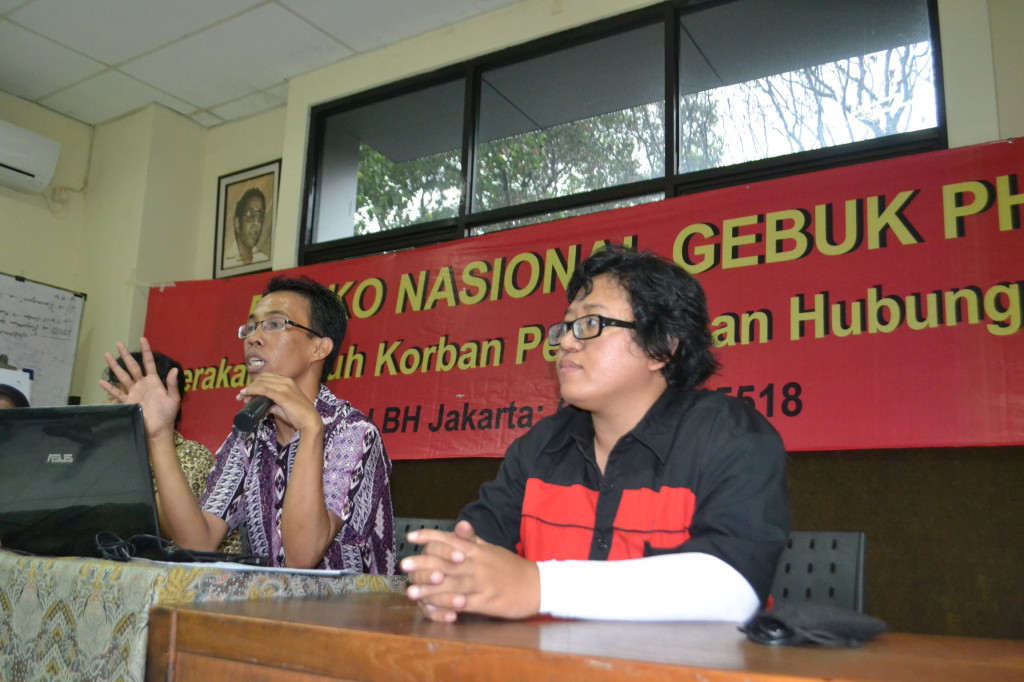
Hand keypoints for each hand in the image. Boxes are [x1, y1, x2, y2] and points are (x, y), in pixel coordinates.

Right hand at [99, 337, 178, 438]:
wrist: (158, 430)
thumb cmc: (167, 414)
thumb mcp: (173, 398)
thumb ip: (172, 384)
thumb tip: (174, 369)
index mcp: (154, 381)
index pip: (149, 363)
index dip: (146, 351)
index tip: (142, 339)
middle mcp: (142, 384)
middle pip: (132, 366)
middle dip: (125, 355)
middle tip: (118, 343)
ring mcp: (133, 392)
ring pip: (122, 376)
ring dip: (115, 366)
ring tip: (106, 355)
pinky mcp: (127, 402)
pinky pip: (117, 393)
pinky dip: (109, 388)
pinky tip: (101, 381)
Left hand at [238, 373, 321, 436]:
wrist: (310, 421)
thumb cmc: (298, 416)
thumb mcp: (282, 407)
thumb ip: (273, 405)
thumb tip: (263, 407)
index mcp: (287, 381)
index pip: (266, 377)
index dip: (255, 383)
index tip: (246, 393)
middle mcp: (286, 381)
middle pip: (262, 378)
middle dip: (250, 386)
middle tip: (242, 397)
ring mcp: (284, 387)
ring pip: (261, 383)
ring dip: (249, 389)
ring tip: (243, 398)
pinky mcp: (282, 395)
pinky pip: (264, 389)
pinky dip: (253, 390)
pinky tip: (246, 394)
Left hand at [402, 520, 539, 622]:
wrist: (538, 585)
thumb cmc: (511, 567)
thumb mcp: (492, 549)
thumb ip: (473, 540)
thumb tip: (460, 525)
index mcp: (478, 550)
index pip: (451, 539)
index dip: (430, 536)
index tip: (411, 537)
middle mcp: (478, 564)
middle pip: (447, 562)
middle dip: (424, 563)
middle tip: (404, 565)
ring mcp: (482, 583)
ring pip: (452, 584)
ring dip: (431, 588)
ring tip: (411, 591)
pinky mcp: (487, 602)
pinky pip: (464, 604)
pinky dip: (448, 606)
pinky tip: (433, 608)